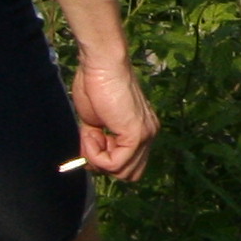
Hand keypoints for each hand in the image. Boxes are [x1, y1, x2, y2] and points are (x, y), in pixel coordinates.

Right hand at [72, 49, 157, 180]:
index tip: (91, 141)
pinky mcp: (136, 134)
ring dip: (98, 159)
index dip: (106, 161)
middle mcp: (149, 134)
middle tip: (91, 140)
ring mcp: (145, 135)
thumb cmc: (96, 87)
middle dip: (104, 164)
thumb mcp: (95, 123)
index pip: (130, 166)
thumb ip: (99, 144)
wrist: (102, 66)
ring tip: (91, 133)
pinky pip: (114, 163)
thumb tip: (92, 164)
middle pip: (129, 174)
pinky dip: (96, 154)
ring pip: (122, 172)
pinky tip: (91, 133)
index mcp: (142, 130)